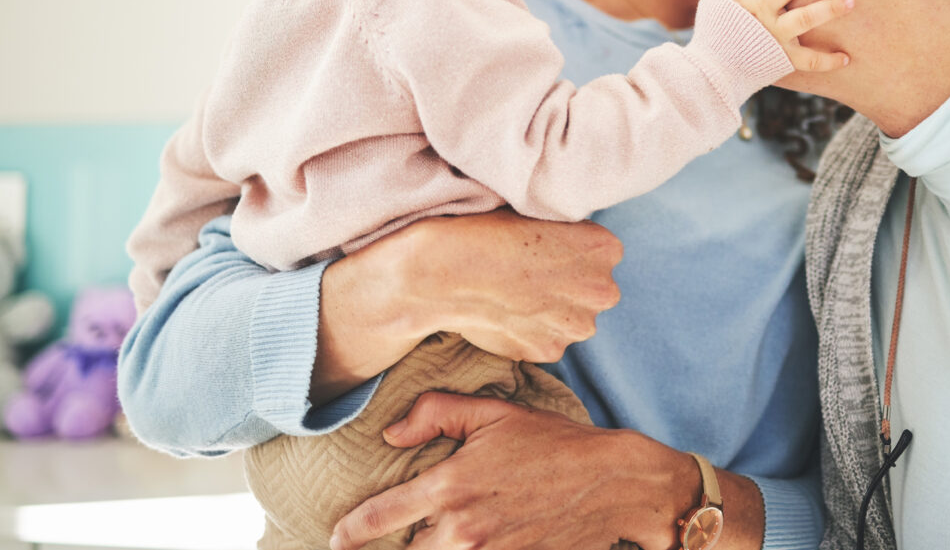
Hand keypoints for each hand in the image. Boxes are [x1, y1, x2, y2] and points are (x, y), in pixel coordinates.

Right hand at [313, 210, 622, 402]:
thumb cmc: (488, 233)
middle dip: (567, 287)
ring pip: (570, 320)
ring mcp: (578, 326)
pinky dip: (530, 333)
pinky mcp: (550, 351)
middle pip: (591, 290)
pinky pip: (546, 341)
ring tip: (514, 295)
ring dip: (550, 313)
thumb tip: (572, 246)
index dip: (569, 253)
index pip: (599, 254)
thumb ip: (569, 237)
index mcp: (606, 249)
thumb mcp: (540, 216)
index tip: (542, 251)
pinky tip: (506, 314)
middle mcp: (602, 290)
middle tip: (529, 275)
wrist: (447, 270)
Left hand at [330, 392, 735, 549]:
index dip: (351, 532)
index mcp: (451, 485)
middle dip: (394, 549)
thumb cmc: (554, 443)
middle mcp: (462, 530)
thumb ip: (437, 413)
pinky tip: (469, 544)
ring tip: (427, 539)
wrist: (612, 484)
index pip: (382, 517)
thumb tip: (392, 433)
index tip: (337, 538)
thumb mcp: (495, 413)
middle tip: (385, 541)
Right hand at [707, 0, 853, 72]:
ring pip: (803, 19)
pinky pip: (808, 60)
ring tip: (851, 0)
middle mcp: (760, 14)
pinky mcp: (781, 59)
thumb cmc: (714, 37)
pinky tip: (846, 58)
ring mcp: (773, 36)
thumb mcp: (712, 6)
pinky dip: (827, 61)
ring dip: (828, 9)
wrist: (712, 74)